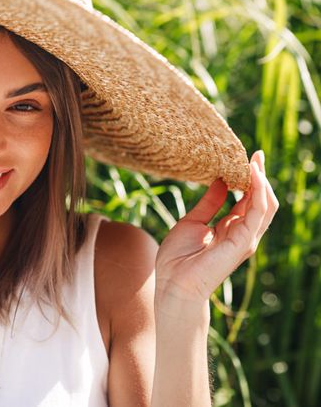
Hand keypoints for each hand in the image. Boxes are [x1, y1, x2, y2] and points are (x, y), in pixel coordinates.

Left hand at [155, 150, 278, 306]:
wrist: (173, 283)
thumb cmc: (178, 258)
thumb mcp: (192, 222)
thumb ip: (208, 204)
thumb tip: (219, 181)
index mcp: (230, 229)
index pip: (247, 200)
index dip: (249, 180)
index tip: (247, 159)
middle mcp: (241, 234)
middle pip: (261, 201)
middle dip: (260, 177)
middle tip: (256, 155)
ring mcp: (244, 239)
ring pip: (265, 206)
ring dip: (262, 182)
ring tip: (256, 161)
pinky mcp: (242, 242)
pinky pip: (257, 214)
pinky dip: (258, 193)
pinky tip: (252, 176)